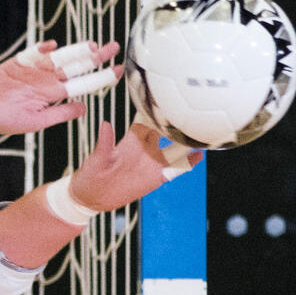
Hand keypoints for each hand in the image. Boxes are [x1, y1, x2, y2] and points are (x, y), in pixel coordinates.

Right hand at [0, 40, 119, 132]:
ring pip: (59, 58)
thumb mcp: (36, 123)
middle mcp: (47, 79)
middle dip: (96, 57)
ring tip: (92, 46)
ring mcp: (33, 70)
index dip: (102, 77)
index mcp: (54, 94)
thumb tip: (85, 108)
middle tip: (115, 46)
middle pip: (77, 65)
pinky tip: (52, 47)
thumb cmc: (5, 120)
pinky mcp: (17, 63)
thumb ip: (60, 114)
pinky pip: (31, 55)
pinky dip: (40, 51)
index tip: (120, 71)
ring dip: (74, 51)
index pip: (84, 83)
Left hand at [68, 121, 204, 212]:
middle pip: (167, 130)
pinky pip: (175, 169)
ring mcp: (151, 162)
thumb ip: (105, 143)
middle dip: (179, 122)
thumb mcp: (96, 159)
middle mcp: (144, 148)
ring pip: (175, 148)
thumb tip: (105, 124)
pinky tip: (200, 155)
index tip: (169, 96)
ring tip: (204, 131)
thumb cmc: (91, 176)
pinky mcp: (155, 177)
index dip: (158, 108)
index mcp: (131, 140)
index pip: (148, 118)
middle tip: (195, 110)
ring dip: (188, 141)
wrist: (91, 198)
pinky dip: (188, 162)